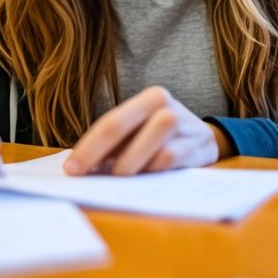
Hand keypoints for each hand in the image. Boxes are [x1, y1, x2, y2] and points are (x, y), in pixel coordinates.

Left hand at [64, 86, 231, 175]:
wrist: (206, 138)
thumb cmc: (162, 135)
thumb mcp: (142, 130)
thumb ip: (117, 143)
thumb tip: (84, 166)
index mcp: (149, 97)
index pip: (111, 122)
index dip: (88, 146)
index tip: (71, 169)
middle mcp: (165, 106)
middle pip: (119, 126)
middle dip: (95, 153)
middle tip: (81, 175)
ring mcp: (183, 126)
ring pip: (146, 146)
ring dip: (127, 165)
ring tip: (116, 177)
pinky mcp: (196, 149)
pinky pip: (167, 161)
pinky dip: (150, 172)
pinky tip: (140, 180)